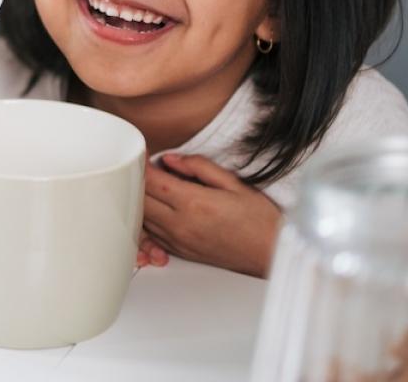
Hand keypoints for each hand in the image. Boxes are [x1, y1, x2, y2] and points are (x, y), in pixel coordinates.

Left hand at [142, 152, 281, 277]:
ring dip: (140, 200)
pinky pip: (152, 234)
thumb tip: (172, 160)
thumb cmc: (259, 220)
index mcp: (194, 203)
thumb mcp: (233, 183)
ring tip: (147, 184)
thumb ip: (199, 167)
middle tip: (140, 166)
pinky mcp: (181, 252)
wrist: (272, 254)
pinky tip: (155, 208)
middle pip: (141, 200)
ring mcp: (179, 241)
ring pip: (142, 218)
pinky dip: (148, 219)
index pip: (152, 181)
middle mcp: (181, 224)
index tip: (141, 153)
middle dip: (136, 181)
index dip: (142, 164)